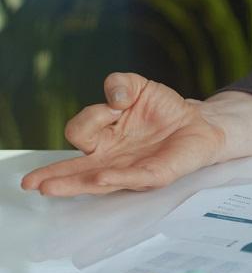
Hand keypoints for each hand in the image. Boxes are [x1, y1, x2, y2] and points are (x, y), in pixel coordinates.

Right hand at [19, 73, 229, 196]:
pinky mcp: (156, 174)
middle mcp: (111, 157)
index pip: (80, 131)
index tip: (116, 104)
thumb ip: (120, 83)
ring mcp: (131, 169)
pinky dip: (116, 178)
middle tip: (30, 183)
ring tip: (49, 189)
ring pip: (97, 180)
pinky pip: (133, 177)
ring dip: (74, 183)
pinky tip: (100, 178)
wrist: (199, 122)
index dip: (92, 115)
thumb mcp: (138, 87)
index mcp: (103, 138)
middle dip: (53, 175)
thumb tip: (115, 97)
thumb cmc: (164, 108)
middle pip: (76, 168)